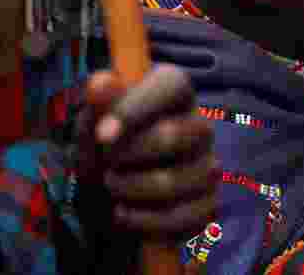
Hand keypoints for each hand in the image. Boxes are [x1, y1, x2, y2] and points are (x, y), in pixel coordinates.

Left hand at [77, 65, 217, 238]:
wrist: (111, 197)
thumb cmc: (106, 149)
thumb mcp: (94, 124)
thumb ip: (100, 104)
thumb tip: (100, 82)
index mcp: (177, 93)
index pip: (171, 85)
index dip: (135, 109)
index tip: (102, 136)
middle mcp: (201, 126)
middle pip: (171, 136)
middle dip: (126, 156)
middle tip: (105, 165)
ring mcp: (209, 166)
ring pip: (171, 183)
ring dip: (128, 190)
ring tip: (113, 188)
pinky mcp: (209, 204)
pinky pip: (178, 218)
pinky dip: (141, 221)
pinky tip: (126, 213)